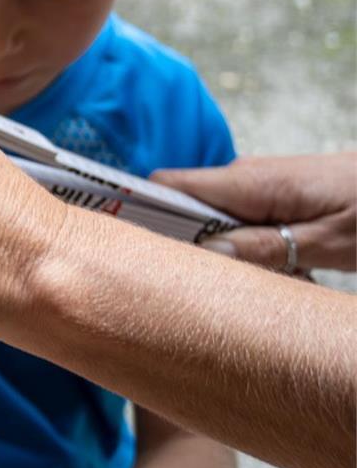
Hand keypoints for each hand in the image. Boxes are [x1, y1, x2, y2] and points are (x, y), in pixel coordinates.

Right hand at [152, 153, 356, 273]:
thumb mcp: (330, 241)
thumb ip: (266, 248)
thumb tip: (205, 254)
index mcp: (249, 182)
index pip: (165, 187)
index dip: (139, 213)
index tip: (137, 254)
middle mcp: (243, 178)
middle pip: (182, 209)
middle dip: (185, 248)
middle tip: (200, 290)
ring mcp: (257, 186)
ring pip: (211, 221)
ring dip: (222, 255)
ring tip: (250, 285)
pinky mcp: (273, 196)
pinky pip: (237, 222)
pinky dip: (245, 250)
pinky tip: (274, 273)